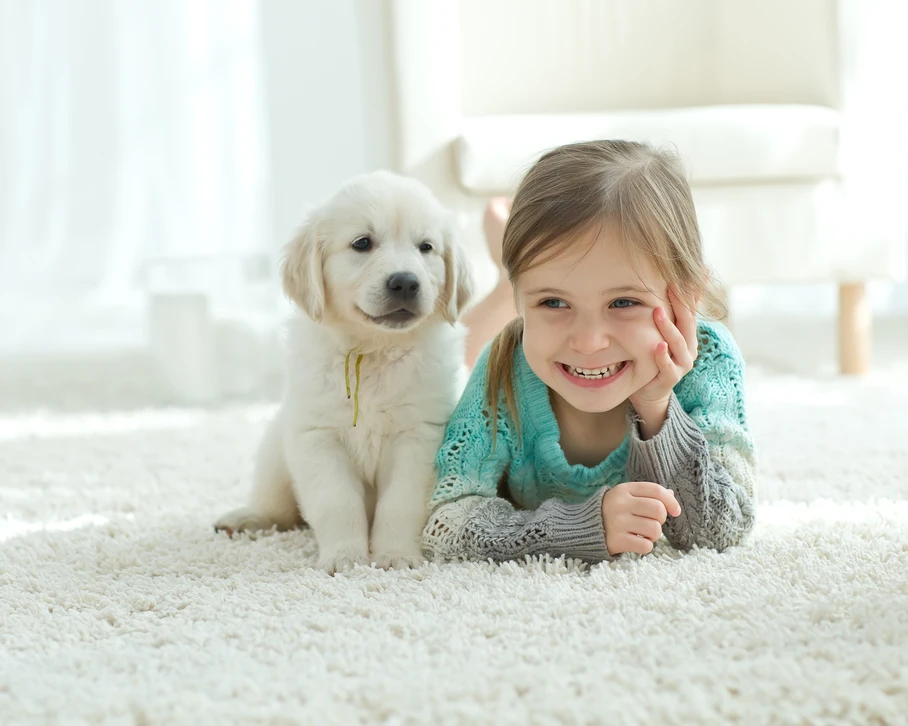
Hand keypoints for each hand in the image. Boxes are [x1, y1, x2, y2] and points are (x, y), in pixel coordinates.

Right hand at [601, 482, 681, 555]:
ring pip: (654, 529)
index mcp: (624, 490)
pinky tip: (636, 542)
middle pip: (658, 510)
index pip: (656, 490)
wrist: (583, 527)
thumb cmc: (610, 510)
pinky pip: (646, 546)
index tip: (676, 511)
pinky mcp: (617, 540)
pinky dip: (645, 546)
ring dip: (654, 535)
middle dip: (661, 519)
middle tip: (652, 523)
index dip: (670, 501)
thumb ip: (646, 494)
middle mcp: (620, 504)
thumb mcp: (625, 496)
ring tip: (643, 534)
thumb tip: (670, 494)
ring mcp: (618, 522)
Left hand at [629, 288, 698, 435]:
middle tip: (672, 284)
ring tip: (658, 311)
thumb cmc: (654, 358)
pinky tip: (659, 346)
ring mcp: (682, 364)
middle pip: (687, 322)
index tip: (697, 272)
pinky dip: (663, 356)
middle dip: (680, 303)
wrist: (650, 391)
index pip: (692, 309)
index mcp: (688, 335)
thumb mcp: (662, 335)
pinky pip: (668, 366)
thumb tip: (663, 287)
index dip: (693, 291)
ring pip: (678, 343)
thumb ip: (665, 316)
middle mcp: (689, 348)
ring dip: (668, 327)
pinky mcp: (671, 378)